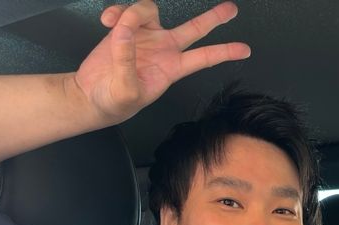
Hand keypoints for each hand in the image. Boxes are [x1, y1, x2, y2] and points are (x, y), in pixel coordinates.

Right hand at [74, 0, 249, 122]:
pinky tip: (106, 22)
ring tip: (116, 26)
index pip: (203, 58)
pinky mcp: (125, 30)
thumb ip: (127, 65)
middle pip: (194, 29)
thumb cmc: (114, 102)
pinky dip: (115, 13)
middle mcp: (163, 50)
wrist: (92, 97)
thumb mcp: (125, 92)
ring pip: (150, 10)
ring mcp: (146, 38)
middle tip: (231, 8)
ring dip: (133, 13)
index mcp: (171, 69)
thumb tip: (124, 35)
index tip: (245, 50)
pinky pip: (125, 11)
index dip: (224, 53)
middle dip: (213, 18)